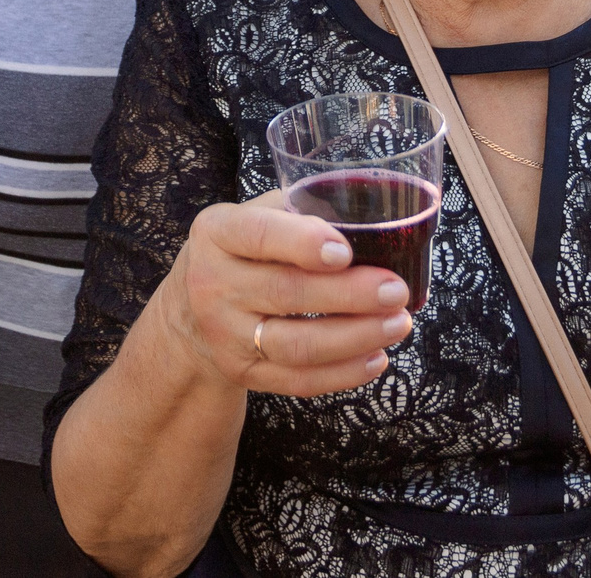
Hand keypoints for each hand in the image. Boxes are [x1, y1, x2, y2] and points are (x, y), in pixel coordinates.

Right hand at [156, 192, 410, 397]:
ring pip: (296, 345)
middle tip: (396, 291)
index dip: (303, 244)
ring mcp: (225, 335)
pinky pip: (297, 381)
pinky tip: (377, 357)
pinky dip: (343, 373)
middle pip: (287, 294)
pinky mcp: (243, 372)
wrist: (192, 308)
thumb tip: (374, 220)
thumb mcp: (260, 214)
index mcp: (218, 232)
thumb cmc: (246, 249)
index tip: (346, 251)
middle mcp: (213, 284)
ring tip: (398, 323)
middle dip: (351, 295)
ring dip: (355, 337)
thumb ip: (304, 210)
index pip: (258, 236)